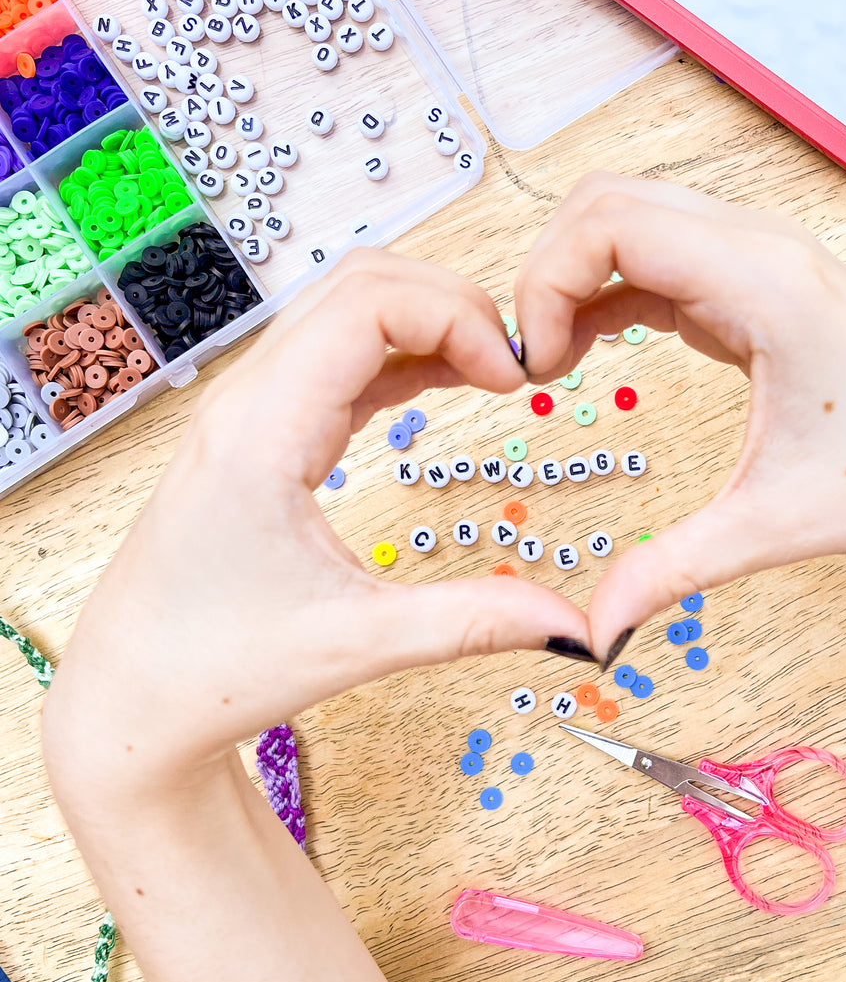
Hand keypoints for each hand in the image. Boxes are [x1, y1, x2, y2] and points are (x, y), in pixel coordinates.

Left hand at [42, 250, 589, 795]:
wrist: (130, 697)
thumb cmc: (214, 669)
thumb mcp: (359, 644)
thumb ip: (475, 624)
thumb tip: (580, 631)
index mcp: (260, 431)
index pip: (368, 302)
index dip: (457, 317)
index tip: (513, 380)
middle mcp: (247, 402)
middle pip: (359, 284)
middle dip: (451, 304)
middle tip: (513, 367)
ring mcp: (249, 412)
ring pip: (346, 313)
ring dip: (426, 323)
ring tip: (493, 374)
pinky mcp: (260, 434)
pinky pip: (339, 362)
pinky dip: (401, 357)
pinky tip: (449, 382)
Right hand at [515, 173, 845, 663]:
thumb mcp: (777, 525)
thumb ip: (673, 570)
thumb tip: (593, 634)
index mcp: (765, 283)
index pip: (609, 223)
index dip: (543, 281)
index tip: (534, 369)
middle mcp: (762, 247)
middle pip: (609, 203)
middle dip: (548, 272)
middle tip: (536, 366)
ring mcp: (764, 258)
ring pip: (632, 220)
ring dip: (577, 277)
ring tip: (557, 363)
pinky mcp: (762, 284)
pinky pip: (663, 258)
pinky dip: (611, 291)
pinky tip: (594, 349)